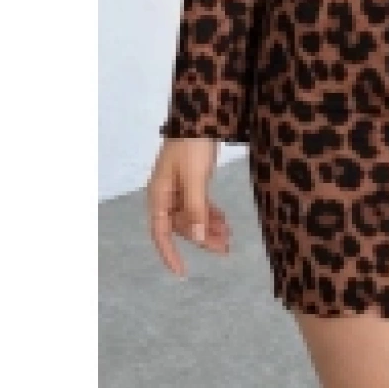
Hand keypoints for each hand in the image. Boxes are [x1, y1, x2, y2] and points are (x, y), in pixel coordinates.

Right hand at [146, 137, 231, 276]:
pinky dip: (211, 213)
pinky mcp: (192, 180)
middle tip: (225, 249)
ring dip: (209, 227)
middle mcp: (166, 195)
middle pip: (181, 226)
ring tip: (229, 237)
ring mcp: (179, 188)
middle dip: (201, 238)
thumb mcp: (195, 178)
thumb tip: (198, 238)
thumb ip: (195, 208)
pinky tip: (224, 221)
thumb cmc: (192, 146)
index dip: (169, 254)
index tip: (182, 272)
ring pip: (192, 216)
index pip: (160, 233)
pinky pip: (199, 204)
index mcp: (158, 195)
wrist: (200, 115)